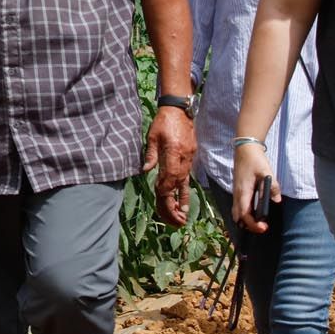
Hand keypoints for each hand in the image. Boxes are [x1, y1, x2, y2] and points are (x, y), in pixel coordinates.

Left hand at [143, 106, 194, 226]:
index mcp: (172, 155)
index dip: (163, 196)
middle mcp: (181, 161)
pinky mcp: (189, 160)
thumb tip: (145, 170)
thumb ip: (150, 155)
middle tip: (172, 222)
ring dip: (180, 204)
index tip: (160, 206)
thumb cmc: (164, 121)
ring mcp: (187, 161)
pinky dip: (184, 194)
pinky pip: (186, 181)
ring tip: (180, 221)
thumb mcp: (152, 136)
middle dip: (172, 207)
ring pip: (182, 187)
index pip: (167, 181)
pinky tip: (183, 206)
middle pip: (175, 188)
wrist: (180, 110)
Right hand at [231, 141, 276, 233]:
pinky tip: (255, 214)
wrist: (245, 149)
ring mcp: (236, 193)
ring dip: (246, 221)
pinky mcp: (238, 191)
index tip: (263, 227)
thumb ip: (272, 187)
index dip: (253, 224)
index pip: (244, 214)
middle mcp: (237, 195)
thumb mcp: (266, 172)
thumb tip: (277, 200)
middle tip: (263, 227)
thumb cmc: (255, 160)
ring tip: (259, 222)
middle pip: (238, 217)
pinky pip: (238, 208)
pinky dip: (245, 215)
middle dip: (249, 226)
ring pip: (237, 213)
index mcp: (243, 192)